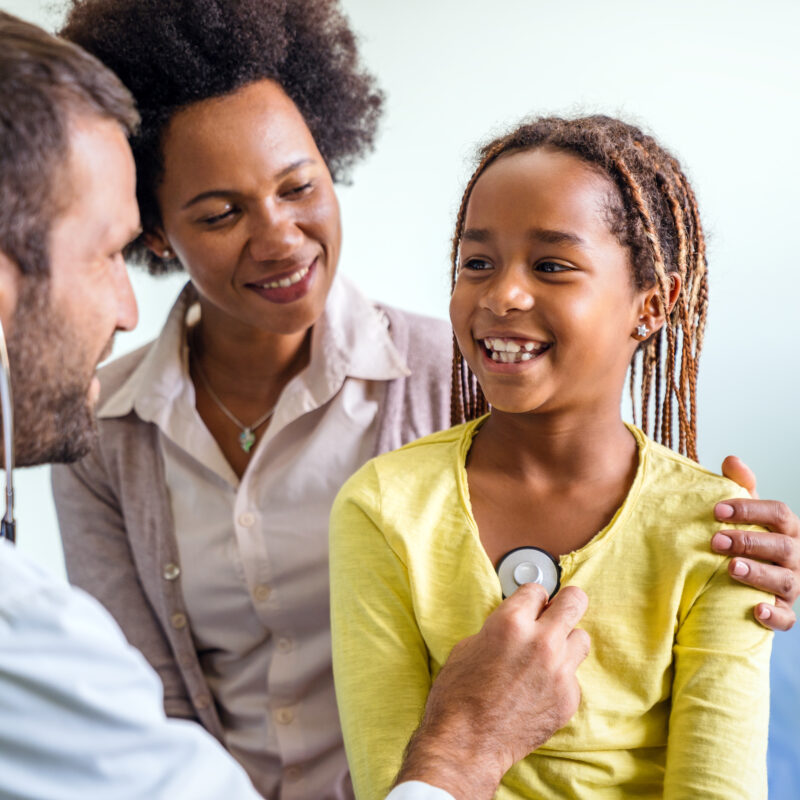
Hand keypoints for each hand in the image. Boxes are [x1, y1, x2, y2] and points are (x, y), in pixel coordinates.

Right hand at [394, 583, 589, 799]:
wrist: (466, 743)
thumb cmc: (459, 695)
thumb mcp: (470, 645)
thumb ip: (500, 627)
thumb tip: (518, 623)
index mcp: (511, 622)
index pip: (537, 590)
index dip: (531, 599)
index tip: (531, 606)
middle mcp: (541, 642)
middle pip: (575, 601)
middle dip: (566, 602)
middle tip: (558, 610)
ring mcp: (559, 671)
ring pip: (581, 638)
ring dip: (566, 641)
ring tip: (547, 654)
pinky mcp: (568, 698)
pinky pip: (573, 675)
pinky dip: (559, 677)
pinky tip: (538, 688)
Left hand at [714, 455, 798, 630]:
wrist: (747, 574)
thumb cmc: (746, 535)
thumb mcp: (743, 511)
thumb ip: (739, 485)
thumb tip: (731, 459)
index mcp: (787, 528)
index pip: (778, 513)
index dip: (750, 510)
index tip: (717, 510)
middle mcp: (795, 555)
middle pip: (782, 546)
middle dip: (749, 542)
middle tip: (716, 541)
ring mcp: (792, 584)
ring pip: (785, 581)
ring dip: (759, 574)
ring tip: (732, 568)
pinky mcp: (784, 610)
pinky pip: (787, 617)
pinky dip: (774, 616)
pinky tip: (755, 609)